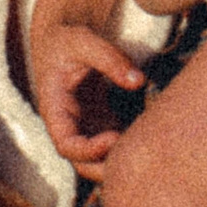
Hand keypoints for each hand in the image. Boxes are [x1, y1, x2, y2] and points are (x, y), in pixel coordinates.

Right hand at [29, 20, 144, 180]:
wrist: (64, 38)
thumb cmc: (68, 38)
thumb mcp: (83, 40)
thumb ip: (110, 59)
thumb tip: (139, 81)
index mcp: (55, 109)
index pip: (66, 145)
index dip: (88, 150)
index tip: (115, 138)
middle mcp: (68, 124)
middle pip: (82, 163)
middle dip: (106, 169)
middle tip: (138, 161)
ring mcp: (85, 126)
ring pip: (99, 159)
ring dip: (121, 162)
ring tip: (149, 151)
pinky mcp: (101, 122)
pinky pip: (115, 145)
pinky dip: (131, 147)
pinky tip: (152, 138)